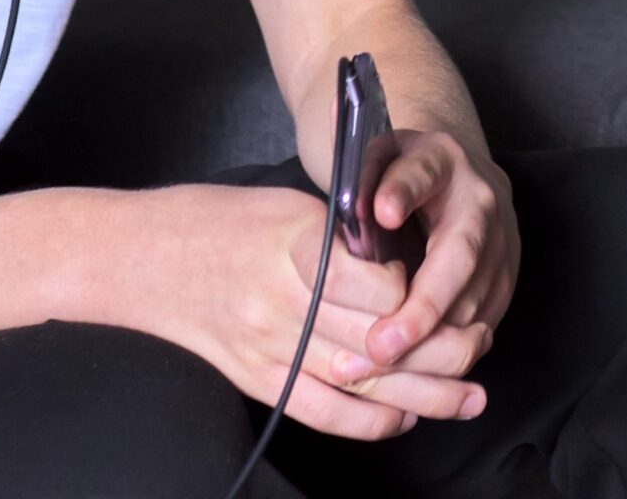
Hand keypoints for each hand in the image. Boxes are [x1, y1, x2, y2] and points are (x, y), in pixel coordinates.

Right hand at [128, 176, 496, 439]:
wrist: (145, 258)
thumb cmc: (222, 219)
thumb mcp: (289, 205)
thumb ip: (344, 238)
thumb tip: (401, 270)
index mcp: (294, 245)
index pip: (370, 283)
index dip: (414, 293)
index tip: (444, 288)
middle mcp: (282, 304)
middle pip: (375, 339)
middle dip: (439, 350)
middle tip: (481, 346)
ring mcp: (268, 348)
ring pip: (358, 383)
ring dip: (420, 393)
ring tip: (469, 396)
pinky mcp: (256, 378)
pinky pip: (319, 411)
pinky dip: (367, 420)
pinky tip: (405, 417)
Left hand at [347, 128, 519, 389]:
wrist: (461, 176)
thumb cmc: (405, 174)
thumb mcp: (379, 158)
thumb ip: (362, 176)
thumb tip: (358, 211)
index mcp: (444, 161)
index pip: (423, 172)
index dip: (404, 190)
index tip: (382, 212)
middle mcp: (482, 202)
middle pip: (461, 256)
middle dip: (423, 307)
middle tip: (380, 345)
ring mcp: (502, 244)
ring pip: (472, 303)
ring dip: (426, 344)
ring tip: (374, 368)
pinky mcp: (506, 282)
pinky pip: (480, 328)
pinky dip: (444, 356)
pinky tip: (405, 371)